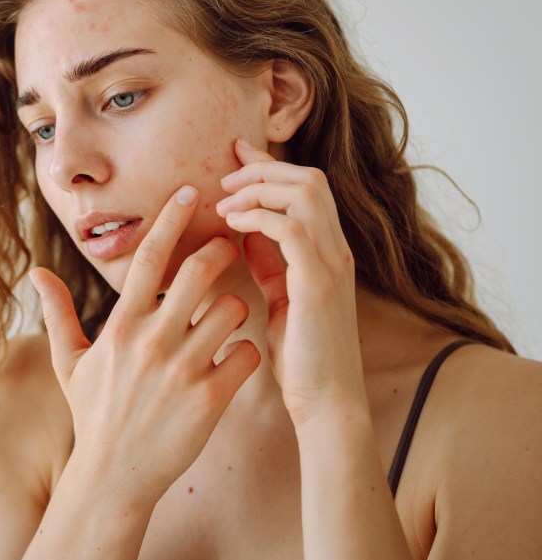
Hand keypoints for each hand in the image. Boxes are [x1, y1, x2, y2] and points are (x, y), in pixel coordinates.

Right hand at [29, 186, 260, 503]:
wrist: (114, 477)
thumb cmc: (93, 416)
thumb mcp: (68, 363)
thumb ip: (58, 312)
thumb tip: (37, 272)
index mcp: (119, 326)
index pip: (149, 257)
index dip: (171, 218)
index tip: (189, 191)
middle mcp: (151, 341)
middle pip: (199, 271)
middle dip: (220, 251)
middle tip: (229, 247)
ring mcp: (182, 369)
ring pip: (232, 310)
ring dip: (236, 308)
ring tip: (226, 319)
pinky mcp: (210, 398)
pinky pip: (246, 354)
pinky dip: (246, 352)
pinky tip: (233, 361)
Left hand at [215, 138, 365, 423]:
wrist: (326, 403)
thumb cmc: (301, 356)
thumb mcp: (280, 297)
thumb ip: (269, 262)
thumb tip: (242, 231)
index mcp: (327, 251)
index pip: (306, 187)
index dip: (269, 166)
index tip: (233, 156)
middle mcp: (336, 250)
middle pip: (310, 178)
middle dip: (263, 169)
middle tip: (224, 181)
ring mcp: (331, 265)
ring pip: (305, 193)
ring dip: (259, 188)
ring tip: (225, 204)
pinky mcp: (318, 285)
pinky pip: (292, 228)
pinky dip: (259, 216)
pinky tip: (232, 225)